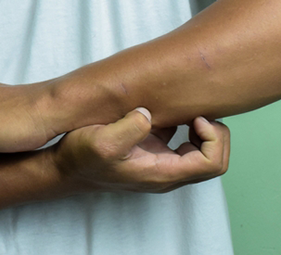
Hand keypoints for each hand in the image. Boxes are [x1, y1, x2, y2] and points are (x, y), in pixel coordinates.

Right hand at [52, 108, 229, 192]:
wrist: (64, 167)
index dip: (213, 138)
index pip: (213, 163)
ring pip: (203, 148)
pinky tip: (165, 107)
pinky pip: (182, 138)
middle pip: (216, 157)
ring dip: (201, 126)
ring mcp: (162, 161)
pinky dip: (183, 122)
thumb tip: (150, 113)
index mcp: (163, 173)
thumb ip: (130, 127)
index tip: (195, 118)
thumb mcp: (102, 142)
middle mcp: (168, 171)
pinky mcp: (152, 149)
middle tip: (194, 111)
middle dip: (214, 131)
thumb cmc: (82, 159)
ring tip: (183, 107)